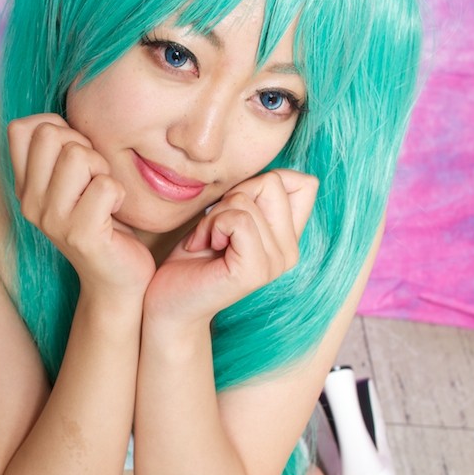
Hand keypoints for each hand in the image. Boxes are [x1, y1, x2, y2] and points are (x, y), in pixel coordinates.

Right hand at [7, 114, 155, 296]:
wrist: (116, 279)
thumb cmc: (103, 221)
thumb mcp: (75, 181)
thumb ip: (62, 148)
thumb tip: (59, 115)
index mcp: (25, 185)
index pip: (23, 127)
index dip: (58, 128)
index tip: (76, 157)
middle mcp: (29, 202)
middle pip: (52, 134)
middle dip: (85, 148)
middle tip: (95, 179)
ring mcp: (52, 220)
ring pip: (79, 155)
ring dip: (104, 171)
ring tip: (105, 197)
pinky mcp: (79, 234)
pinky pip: (106, 185)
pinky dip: (119, 193)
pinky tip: (115, 215)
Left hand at [144, 169, 317, 324]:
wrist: (168, 300)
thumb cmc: (194, 255)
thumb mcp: (228, 214)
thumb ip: (255, 195)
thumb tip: (276, 174)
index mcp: (288, 238)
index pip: (305, 184)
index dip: (262, 181)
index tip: (234, 208)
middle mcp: (289, 253)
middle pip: (273, 183)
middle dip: (232, 196)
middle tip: (214, 228)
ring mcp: (275, 264)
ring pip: (246, 201)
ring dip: (213, 216)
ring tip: (206, 241)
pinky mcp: (255, 271)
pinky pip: (238, 220)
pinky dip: (211, 226)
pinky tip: (203, 246)